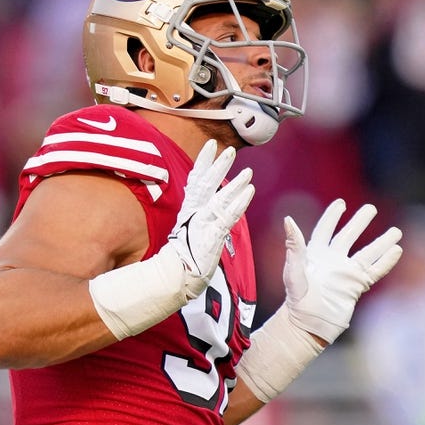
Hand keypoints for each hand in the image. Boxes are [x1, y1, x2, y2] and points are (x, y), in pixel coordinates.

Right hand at [168, 139, 253, 297]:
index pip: (196, 181)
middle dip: (218, 166)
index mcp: (189, 211)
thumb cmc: (183, 257)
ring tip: (249, 172)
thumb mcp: (187, 231)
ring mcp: (202, 224)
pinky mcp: (212, 236)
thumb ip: (194, 217)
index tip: (211, 146)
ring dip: (235, 184)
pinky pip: (228, 216)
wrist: (174, 278)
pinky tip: (249, 191)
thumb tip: (200, 206)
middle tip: (229, 149)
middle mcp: (194, 214)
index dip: (204, 162)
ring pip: (219, 198)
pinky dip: (240, 202)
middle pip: (205, 184)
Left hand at [282, 199, 402, 342]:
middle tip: (370, 208)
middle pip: (349, 236)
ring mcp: (346, 273)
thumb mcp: (293, 270)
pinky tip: (397, 251)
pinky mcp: (356, 286)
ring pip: (367, 253)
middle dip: (360, 222)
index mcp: (315, 254)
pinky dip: (386, 261)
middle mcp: (332, 261)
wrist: (307, 324)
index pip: (325, 229)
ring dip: (381, 242)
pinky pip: (375, 271)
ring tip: (396, 231)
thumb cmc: (296, 299)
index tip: (341, 203)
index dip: (332, 216)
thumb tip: (288, 219)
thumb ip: (294, 245)